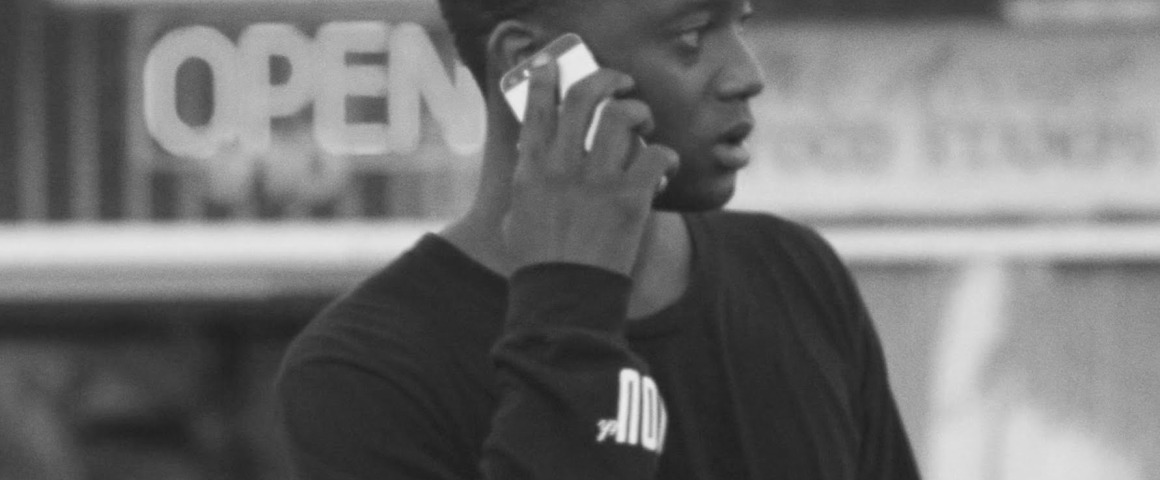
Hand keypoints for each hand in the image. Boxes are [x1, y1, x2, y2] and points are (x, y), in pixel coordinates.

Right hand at [502, 57, 677, 275]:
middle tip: (621, 84)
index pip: (537, 106)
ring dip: (640, 114)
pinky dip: (666, 157)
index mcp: (532, 168)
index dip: (545, 79)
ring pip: (624, 116)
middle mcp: (563, 166)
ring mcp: (597, 180)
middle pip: (585, 96)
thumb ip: (529, 183)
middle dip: (607, 80)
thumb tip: (535, 162)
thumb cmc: (539, 263)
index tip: (552, 66)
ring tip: (645, 126)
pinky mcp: (630, 199)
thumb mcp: (518, 216)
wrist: (564, 299)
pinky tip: (665, 168)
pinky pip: (657, 155)